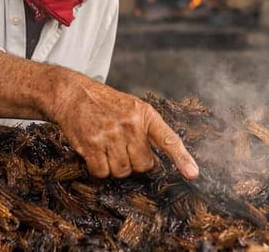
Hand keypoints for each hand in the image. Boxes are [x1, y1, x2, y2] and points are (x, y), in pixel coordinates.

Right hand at [47, 75, 198, 179]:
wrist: (75, 93)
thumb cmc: (107, 104)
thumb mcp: (134, 108)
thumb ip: (148, 130)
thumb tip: (159, 161)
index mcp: (145, 114)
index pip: (169, 139)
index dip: (182, 158)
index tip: (193, 174)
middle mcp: (131, 124)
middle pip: (143, 165)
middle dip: (135, 163)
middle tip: (124, 149)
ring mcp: (111, 134)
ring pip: (122, 171)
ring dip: (116, 167)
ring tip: (108, 149)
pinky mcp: (92, 144)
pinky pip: (102, 172)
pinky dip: (99, 169)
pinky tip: (96, 154)